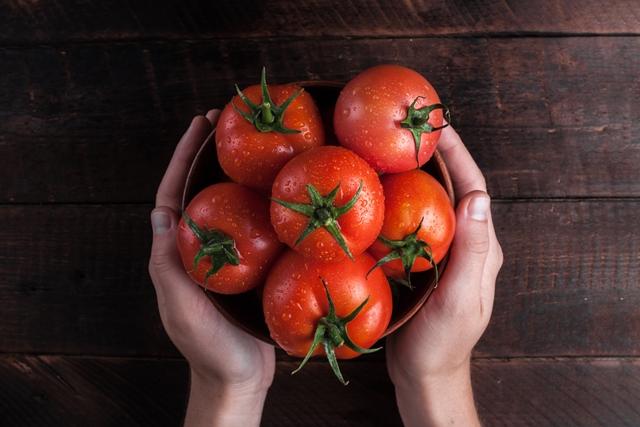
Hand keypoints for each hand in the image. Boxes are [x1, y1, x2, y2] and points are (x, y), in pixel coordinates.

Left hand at [148, 111, 273, 425]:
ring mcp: (225, 257)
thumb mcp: (182, 306)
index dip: (183, 158)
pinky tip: (281, 190)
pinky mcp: (250, 267)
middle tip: (229, 121)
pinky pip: (254, 227)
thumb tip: (160, 213)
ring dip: (237, 173)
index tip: (199, 126)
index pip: (173, 195)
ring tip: (257, 144)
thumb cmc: (209, 347)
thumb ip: (168, 265)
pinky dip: (263, 203)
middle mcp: (198, 249)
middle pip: (201, 191)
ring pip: (228, 205)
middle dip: (210, 155)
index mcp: (176, 253)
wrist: (239, 377)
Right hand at [386, 126, 502, 425]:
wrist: (425, 371)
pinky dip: (402, 199)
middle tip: (411, 126)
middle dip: (438, 154)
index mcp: (482, 248)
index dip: (458, 155)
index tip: (439, 125)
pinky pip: (415, 220)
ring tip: (394, 148)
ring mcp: (445, 252)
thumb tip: (478, 198)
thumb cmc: (441, 341)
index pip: (474, 189)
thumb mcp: (459, 298)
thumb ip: (472, 251)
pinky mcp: (423, 260)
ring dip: (419, 173)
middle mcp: (467, 243)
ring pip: (434, 201)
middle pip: (455, 188)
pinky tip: (382, 191)